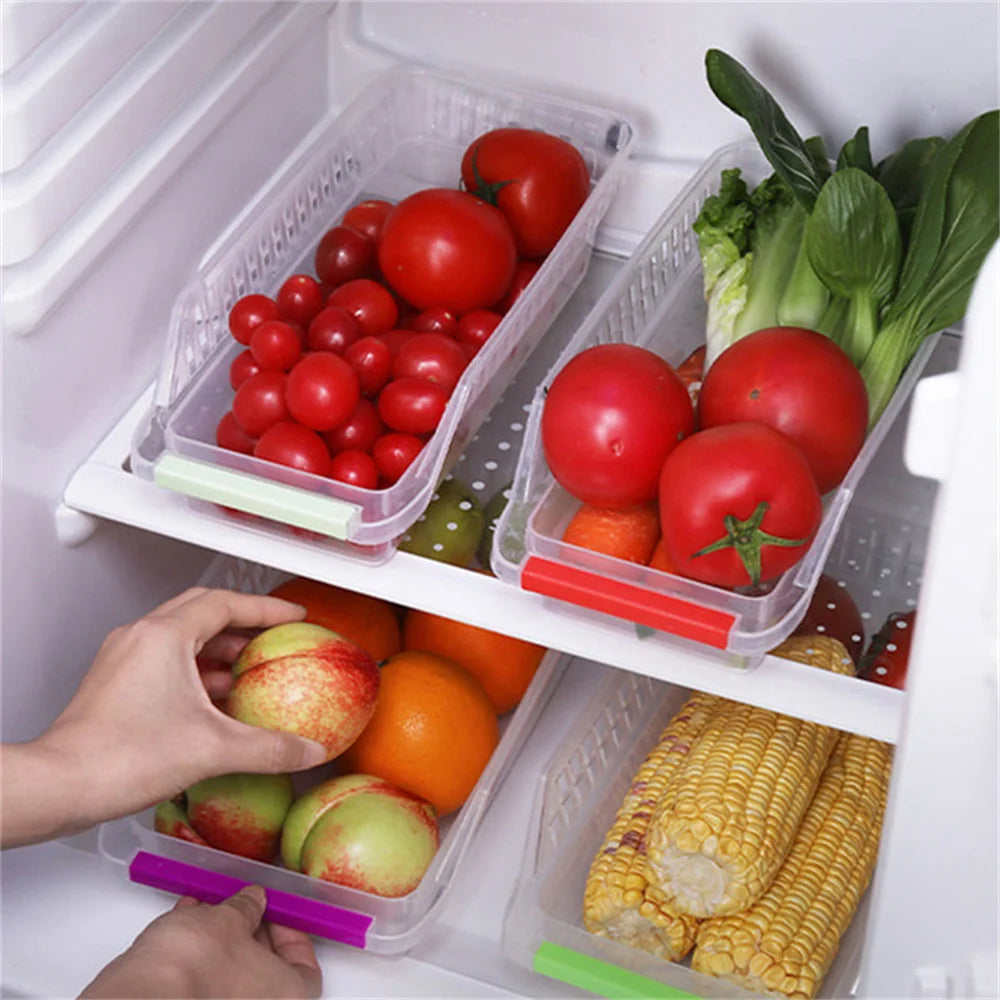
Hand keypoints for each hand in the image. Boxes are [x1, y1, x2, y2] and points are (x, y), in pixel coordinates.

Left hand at [2, 587, 328, 846]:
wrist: (61, 785)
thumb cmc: (119, 757)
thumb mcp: (213, 749)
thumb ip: (269, 748)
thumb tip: (305, 751)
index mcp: (164, 636)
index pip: (225, 603)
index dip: (266, 607)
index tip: (291, 614)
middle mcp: (140, 638)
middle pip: (202, 610)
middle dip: (243, 621)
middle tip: (273, 634)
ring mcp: (124, 659)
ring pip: (181, 636)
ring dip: (219, 647)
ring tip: (250, 669)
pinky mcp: (115, 683)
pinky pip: (164, 660)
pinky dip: (196, 669)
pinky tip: (214, 700)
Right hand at [80, 885, 321, 998]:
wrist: (138, 999)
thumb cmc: (196, 965)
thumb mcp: (229, 918)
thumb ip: (247, 908)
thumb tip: (253, 901)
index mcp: (287, 998)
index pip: (306, 969)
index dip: (291, 935)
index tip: (277, 913)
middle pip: (266, 975)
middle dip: (251, 934)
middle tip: (243, 906)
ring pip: (231, 980)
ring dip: (221, 943)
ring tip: (207, 909)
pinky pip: (203, 987)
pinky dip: (198, 958)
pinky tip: (185, 925)